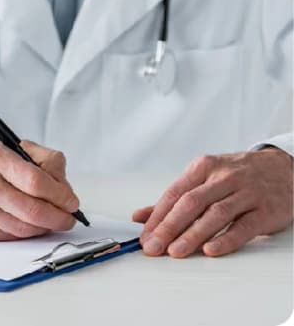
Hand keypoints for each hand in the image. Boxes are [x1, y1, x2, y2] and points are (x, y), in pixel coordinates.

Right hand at [0, 140, 81, 240]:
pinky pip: (8, 237)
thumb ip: (38, 158)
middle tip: (68, 217)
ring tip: (50, 220)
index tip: (71, 200)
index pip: (36, 181)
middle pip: (33, 210)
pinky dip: (24, 233)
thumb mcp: (2, 147)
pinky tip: (28, 224)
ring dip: (44, 227)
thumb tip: (63, 184)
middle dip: (59, 217)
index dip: (61, 194)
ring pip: (23, 228)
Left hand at [132, 149, 293, 257]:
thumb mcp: (205, 177)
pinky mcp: (265, 210)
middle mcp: (222, 177)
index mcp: (203, 167)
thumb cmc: (238, 175)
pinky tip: (210, 250)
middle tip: (154, 247)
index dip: (157, 216)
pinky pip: (243, 227)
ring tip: (175, 252)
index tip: (145, 236)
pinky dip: (225, 239)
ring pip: (214, 214)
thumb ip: (175, 198)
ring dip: (192, 235)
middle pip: (190, 203)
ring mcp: (245, 193)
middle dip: (169, 227)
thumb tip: (140, 216)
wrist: (283, 169)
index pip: (174, 193)